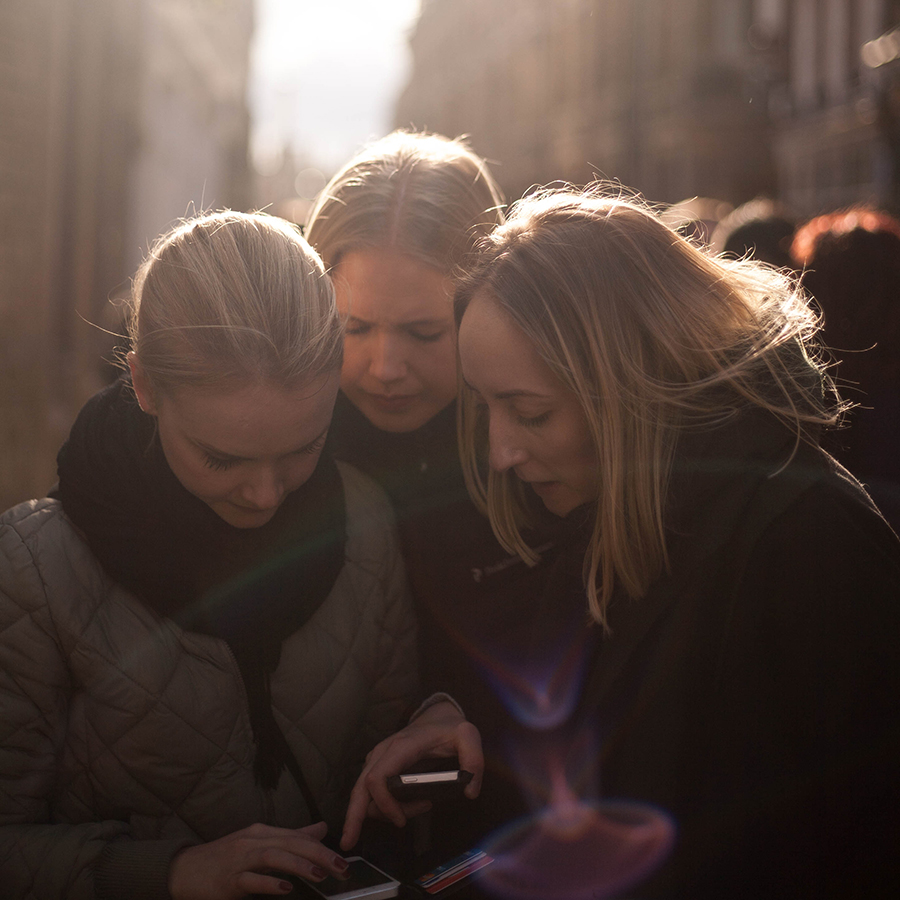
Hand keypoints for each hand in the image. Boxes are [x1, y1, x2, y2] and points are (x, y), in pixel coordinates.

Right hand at [168, 821, 348, 899]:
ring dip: (299, 865)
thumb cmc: (224, 858)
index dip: (323, 847)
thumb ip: (291, 837)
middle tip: (342, 868)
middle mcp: (253, 840)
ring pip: (273, 856)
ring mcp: (239, 859)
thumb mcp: (258, 843)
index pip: (298, 836)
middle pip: (290, 843)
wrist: (184, 870)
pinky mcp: (228, 879)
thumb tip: (321, 829)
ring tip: (321, 874)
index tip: (344, 860)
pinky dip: (269, 882)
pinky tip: (286, 888)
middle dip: (319, 854)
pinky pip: (251, 879)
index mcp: (262, 832)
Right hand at [341, 701, 482, 850]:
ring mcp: (378, 758)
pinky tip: (404, 809)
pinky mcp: (378, 765)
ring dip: (384, 811)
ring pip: (364, 792)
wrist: (437, 716)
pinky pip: (370, 790)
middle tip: (349, 843)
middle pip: (359, 787)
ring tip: (419, 809)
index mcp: (402, 746)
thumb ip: (474, 760)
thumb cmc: (450, 728)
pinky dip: (381, 806)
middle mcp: (383, 752)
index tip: (401, 821)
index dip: (383, 803)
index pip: (378, 777)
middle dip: (353, 816)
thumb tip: (470, 792)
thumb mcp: (468, 736)